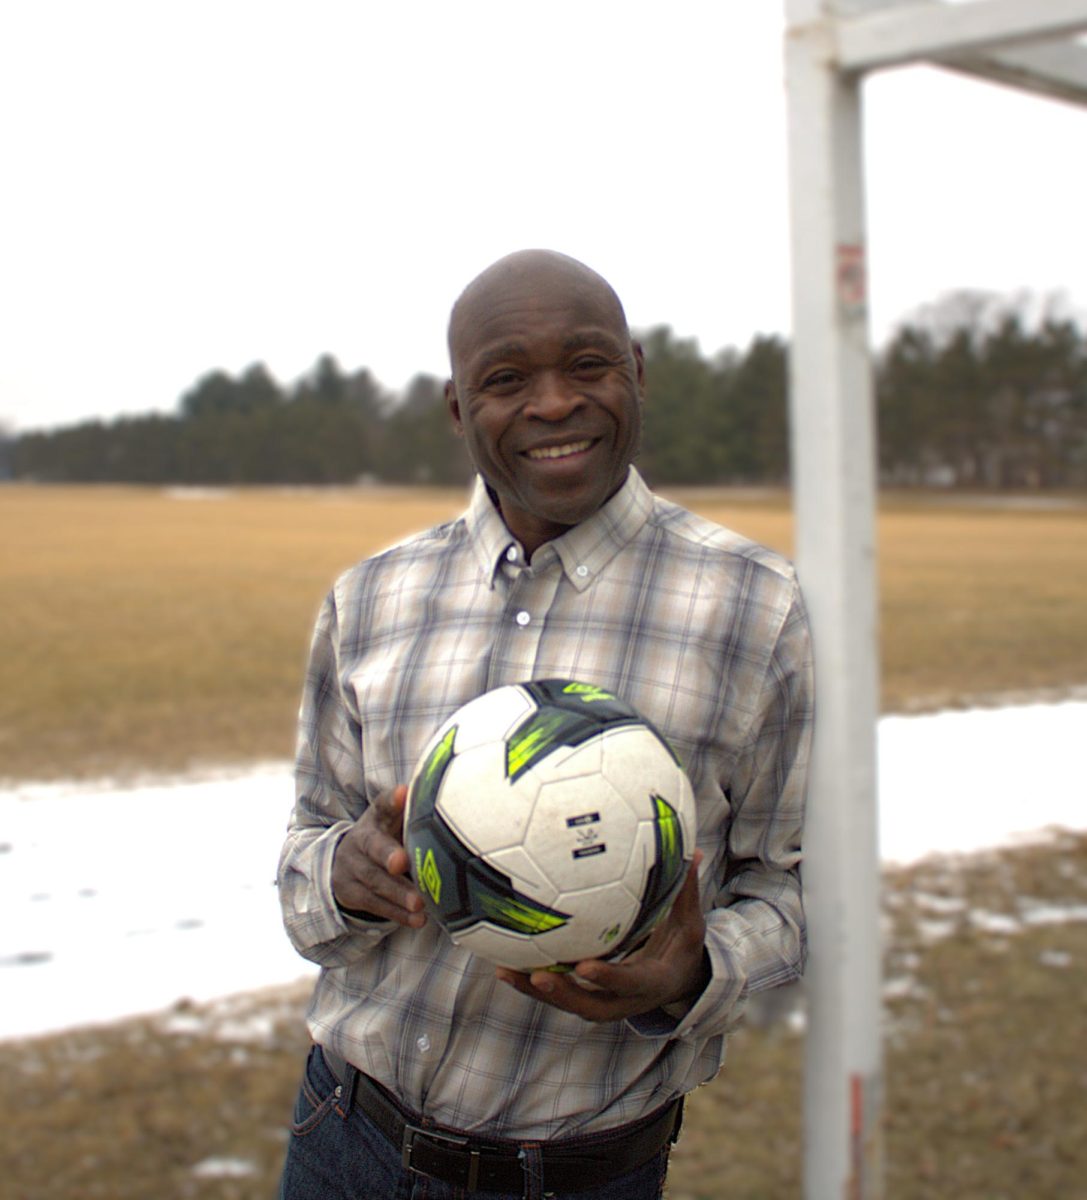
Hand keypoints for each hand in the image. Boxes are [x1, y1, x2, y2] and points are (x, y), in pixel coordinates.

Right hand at [331, 785, 425, 927]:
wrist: (347, 862)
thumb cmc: (388, 838)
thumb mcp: (397, 822)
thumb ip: (419, 815)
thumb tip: (462, 806)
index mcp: (377, 817)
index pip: (383, 804)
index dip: (391, 799)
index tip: (403, 793)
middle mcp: (361, 838)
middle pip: (373, 845)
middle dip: (387, 854)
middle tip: (402, 862)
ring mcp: (352, 866)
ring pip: (374, 880)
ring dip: (398, 893)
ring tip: (419, 903)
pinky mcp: (351, 892)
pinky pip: (373, 904)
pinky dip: (397, 913)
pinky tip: (417, 919)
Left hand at [495, 853, 706, 1021]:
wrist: (678, 981)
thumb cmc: (683, 945)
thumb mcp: (691, 922)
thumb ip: (688, 891)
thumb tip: (694, 851)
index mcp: (652, 982)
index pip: (629, 983)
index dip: (608, 977)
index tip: (585, 966)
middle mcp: (625, 1001)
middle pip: (589, 1006)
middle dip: (562, 994)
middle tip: (537, 974)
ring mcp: (604, 1003)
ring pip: (566, 1003)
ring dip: (535, 991)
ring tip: (505, 970)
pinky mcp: (587, 997)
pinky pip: (557, 993)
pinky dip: (531, 981)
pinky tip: (503, 963)